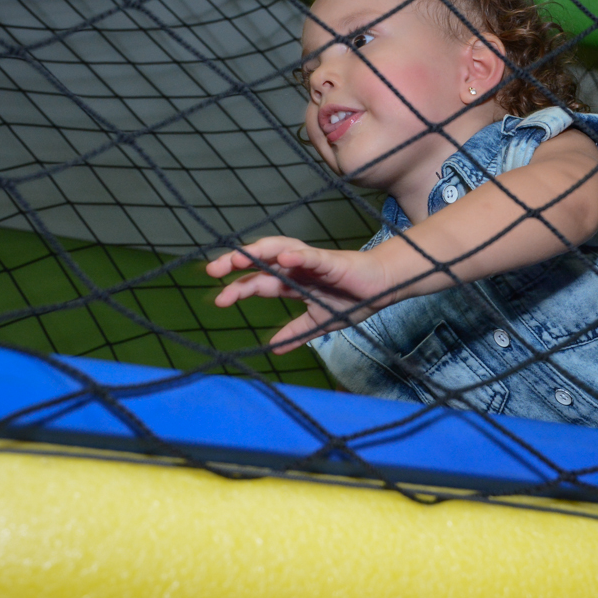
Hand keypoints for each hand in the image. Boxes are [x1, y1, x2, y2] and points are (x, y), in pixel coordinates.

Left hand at [206, 237, 393, 353]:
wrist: (384, 289)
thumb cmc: (354, 299)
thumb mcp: (319, 322)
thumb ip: (297, 332)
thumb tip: (274, 348)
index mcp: (293, 282)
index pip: (259, 282)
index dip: (238, 288)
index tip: (220, 300)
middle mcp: (297, 268)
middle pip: (262, 260)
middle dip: (237, 262)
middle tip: (214, 270)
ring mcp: (312, 262)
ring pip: (280, 250)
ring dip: (259, 252)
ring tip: (239, 258)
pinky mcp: (332, 261)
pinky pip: (312, 256)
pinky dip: (298, 256)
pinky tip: (283, 258)